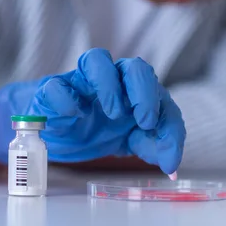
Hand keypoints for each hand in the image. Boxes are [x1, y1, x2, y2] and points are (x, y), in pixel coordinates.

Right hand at [0, 49, 185, 173]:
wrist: (61, 136)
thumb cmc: (101, 131)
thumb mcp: (133, 142)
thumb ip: (156, 147)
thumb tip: (172, 166)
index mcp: (134, 90)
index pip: (156, 88)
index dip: (160, 106)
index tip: (153, 128)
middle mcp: (112, 80)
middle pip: (133, 66)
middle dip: (143, 91)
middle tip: (144, 121)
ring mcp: (81, 83)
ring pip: (96, 60)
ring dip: (109, 85)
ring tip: (113, 114)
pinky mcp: (52, 92)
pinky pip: (56, 85)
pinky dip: (67, 98)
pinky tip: (76, 115)